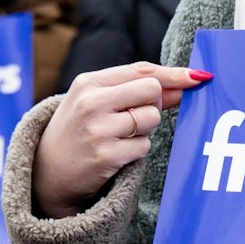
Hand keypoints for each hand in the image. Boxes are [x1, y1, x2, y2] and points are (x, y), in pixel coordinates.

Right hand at [33, 63, 210, 217]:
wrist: (46, 172)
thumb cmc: (78, 130)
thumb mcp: (97, 102)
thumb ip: (136, 91)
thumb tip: (184, 84)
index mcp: (88, 83)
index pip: (141, 70)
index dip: (173, 74)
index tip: (198, 77)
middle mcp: (91, 103)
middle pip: (153, 91)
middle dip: (155, 104)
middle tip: (136, 116)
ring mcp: (98, 130)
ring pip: (152, 118)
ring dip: (145, 129)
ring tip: (119, 136)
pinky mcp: (106, 156)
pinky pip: (144, 146)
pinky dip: (137, 150)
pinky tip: (116, 153)